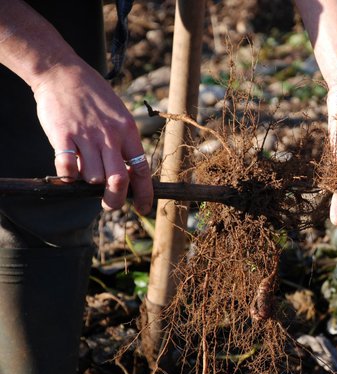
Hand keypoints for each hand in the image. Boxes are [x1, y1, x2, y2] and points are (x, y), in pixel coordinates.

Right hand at [31, 61, 152, 213]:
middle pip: (119, 181)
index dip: (144, 194)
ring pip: (93, 178)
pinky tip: (68, 168)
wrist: (63, 72)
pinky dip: (68, 175)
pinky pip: (68, 168)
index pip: (142, 170)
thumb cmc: (94, 96)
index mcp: (128, 132)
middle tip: (110, 205)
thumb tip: (128, 174)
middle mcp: (110, 136)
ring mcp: (86, 136)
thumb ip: (124, 143)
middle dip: (115, 200)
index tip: (144, 208)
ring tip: (85, 171)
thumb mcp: (119, 115)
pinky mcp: (63, 135)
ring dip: (89, 182)